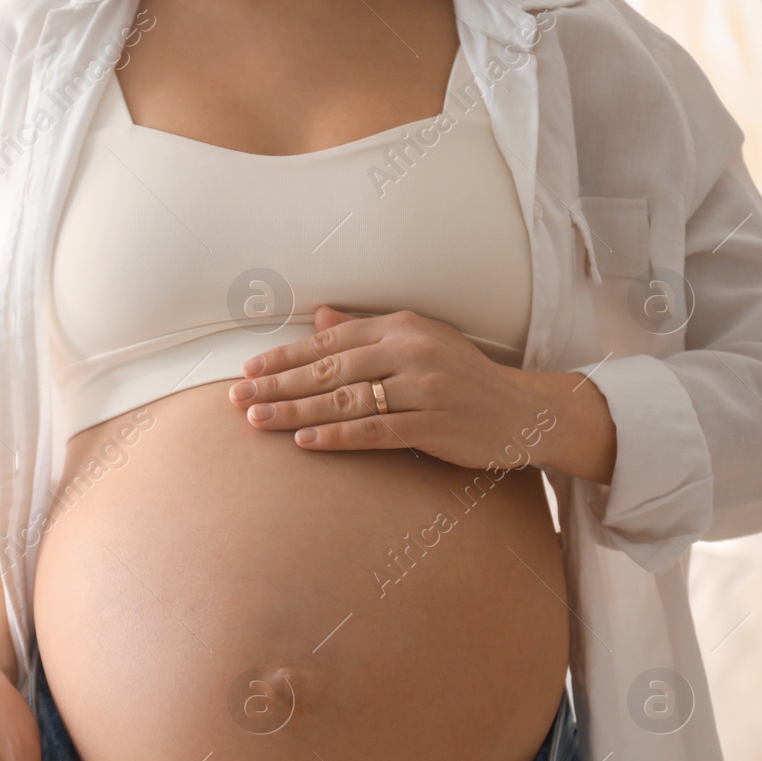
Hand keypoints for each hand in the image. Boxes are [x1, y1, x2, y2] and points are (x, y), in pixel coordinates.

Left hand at [227, 306, 616, 481]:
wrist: (525, 411)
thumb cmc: (462, 379)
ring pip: (345, 400)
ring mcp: (423, 388)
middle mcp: (410, 351)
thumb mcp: (419, 342)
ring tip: (257, 420)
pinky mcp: (434, 424)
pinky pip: (375, 431)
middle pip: (329, 370)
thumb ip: (367, 331)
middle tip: (237, 398)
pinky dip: (337, 437)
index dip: (285, 357)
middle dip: (278, 385)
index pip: (330, 341)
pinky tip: (304, 443)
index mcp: (401, 327)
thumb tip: (319, 316)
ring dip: (295, 411)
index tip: (249, 370)